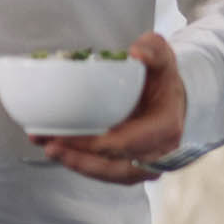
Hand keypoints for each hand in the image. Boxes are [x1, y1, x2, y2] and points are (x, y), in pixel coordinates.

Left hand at [35, 33, 186, 184]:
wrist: (172, 97)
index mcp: (166, 127)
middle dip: (81, 159)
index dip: (94, 144)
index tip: (65, 135)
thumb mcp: (162, 58)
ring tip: (51, 149)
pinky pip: (108, 172)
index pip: (127, 143)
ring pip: (111, 174)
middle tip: (51, 146)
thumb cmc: (163, 80)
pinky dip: (84, 165)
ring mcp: (148, 162)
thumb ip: (153, 49)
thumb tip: (137, 53)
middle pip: (117, 166)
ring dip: (79, 165)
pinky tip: (63, 153)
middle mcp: (160, 151)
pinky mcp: (134, 165)